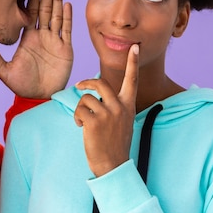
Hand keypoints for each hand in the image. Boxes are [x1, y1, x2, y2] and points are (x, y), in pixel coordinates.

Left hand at [0, 0, 72, 98]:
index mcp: (27, 38)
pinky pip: (66, 30)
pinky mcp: (65, 49)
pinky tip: (67, 4)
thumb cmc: (21, 85)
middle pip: (44, 9)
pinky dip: (67, 17)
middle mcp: (41, 36)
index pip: (29, 13)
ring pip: (56, 15)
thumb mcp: (4, 71)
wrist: (38, 97)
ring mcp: (54, 41)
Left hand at [74, 44, 138, 176]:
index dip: (132, 63)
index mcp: (128, 105)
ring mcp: (108, 114)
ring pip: (86, 98)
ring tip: (83, 120)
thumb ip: (115, 105)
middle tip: (79, 86)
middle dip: (87, 82)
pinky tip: (81, 126)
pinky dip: (77, 117)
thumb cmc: (115, 143)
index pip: (132, 80)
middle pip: (101, 83)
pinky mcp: (94, 122)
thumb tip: (98, 94)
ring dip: (81, 108)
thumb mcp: (122, 121)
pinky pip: (79, 110)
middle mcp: (120, 107)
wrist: (113, 165)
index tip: (135, 46)